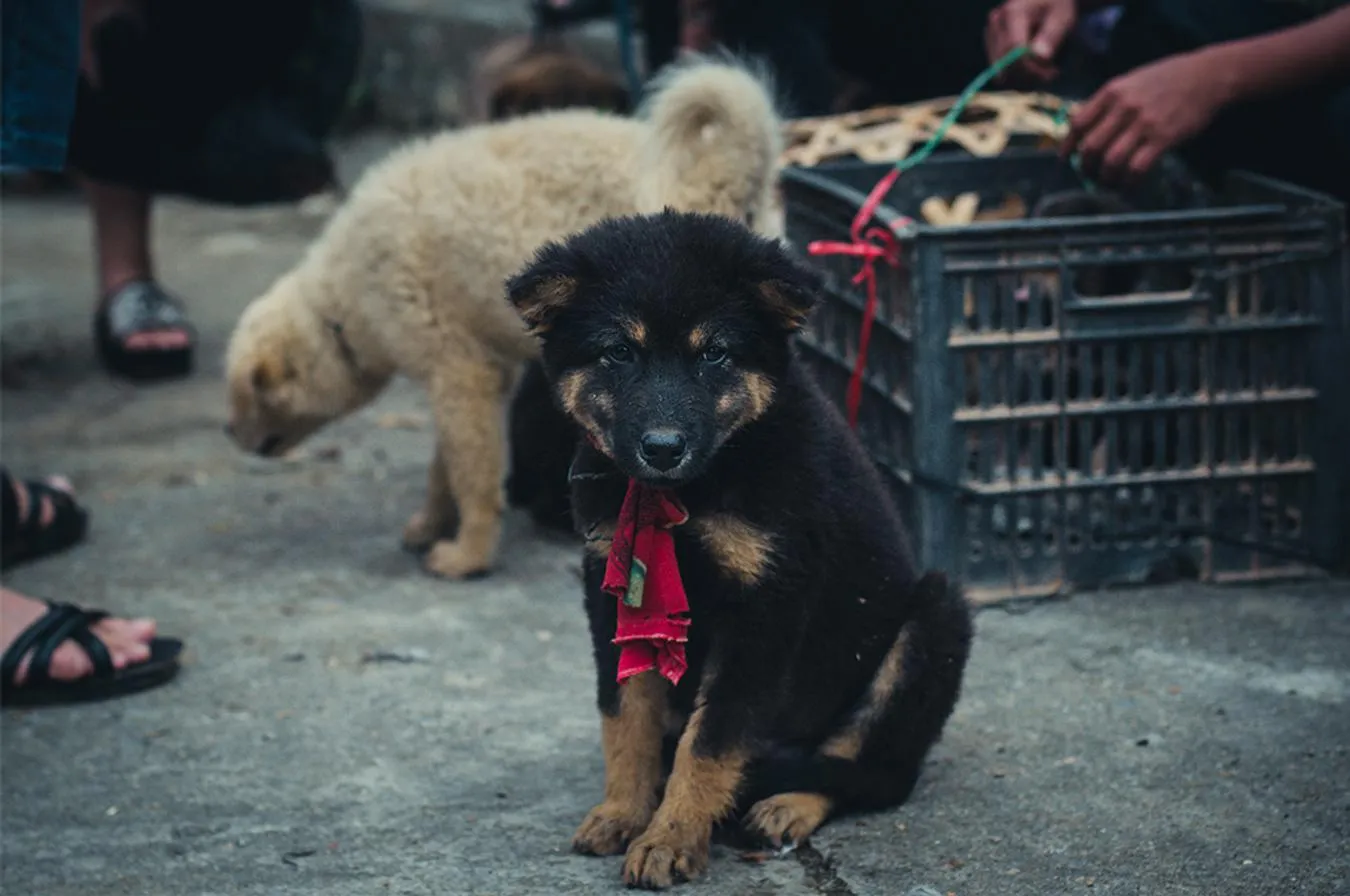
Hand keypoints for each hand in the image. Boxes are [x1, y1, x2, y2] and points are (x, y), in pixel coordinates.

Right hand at [985, 0, 1078, 83]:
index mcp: (1013, 12)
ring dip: (1024, 75)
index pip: (1013, 48)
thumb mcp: (1062, 16)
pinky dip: (1017, 72)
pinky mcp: (990, 42)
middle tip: (1052, 74)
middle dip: (1029, 73)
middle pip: (1004, 60)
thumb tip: (1039, 56)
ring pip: (1000, 68)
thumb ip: (1052, 35)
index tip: (1051, 73)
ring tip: (1045, 70)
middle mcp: (996, 22)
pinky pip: (1000, 67)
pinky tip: (1034, 67)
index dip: (1030, 66)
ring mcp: (990, 32)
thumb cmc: (1055, 6)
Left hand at [1062, 49, 1233, 183]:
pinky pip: (1137, 168)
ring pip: (1111, 161)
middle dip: (1086, 168)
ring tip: (1110, 184)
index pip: (1078, 123)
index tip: (1066, 159)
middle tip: (1090, 176)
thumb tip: (1083, 128)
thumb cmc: (1169, 78)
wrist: (1209, 74)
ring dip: (1106, 179)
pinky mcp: (1164, 137)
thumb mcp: (1132, 81)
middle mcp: (1124, 107)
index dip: (1068, 146)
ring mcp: (1144, 123)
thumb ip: (1108, 102)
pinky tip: (1130, 186)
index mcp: (1112, 92)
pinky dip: (1129, 182)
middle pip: (1091, 147)